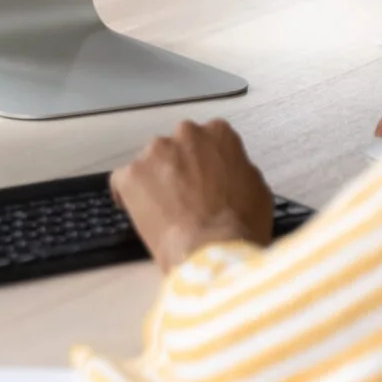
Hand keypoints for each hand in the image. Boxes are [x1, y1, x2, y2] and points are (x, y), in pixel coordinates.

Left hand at [111, 119, 273, 271]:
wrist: (212, 248)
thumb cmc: (239, 225)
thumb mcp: (258, 190)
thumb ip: (240, 169)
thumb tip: (231, 172)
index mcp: (219, 134)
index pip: (208, 138)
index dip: (206, 162)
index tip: (205, 178)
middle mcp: (186, 134)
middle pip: (177, 147)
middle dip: (178, 167)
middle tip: (185, 196)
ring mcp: (156, 152)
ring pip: (150, 162)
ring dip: (155, 180)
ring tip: (165, 210)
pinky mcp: (131, 174)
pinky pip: (123, 181)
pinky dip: (129, 195)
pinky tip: (141, 213)